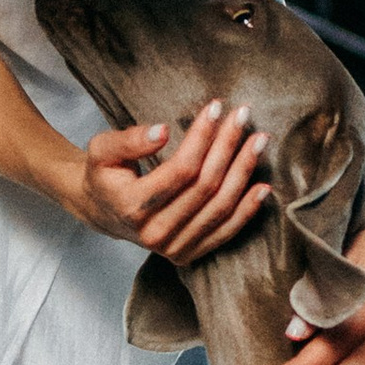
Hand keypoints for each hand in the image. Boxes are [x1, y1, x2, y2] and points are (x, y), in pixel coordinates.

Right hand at [72, 98, 272, 267]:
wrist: (101, 211)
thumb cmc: (104, 174)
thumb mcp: (102, 150)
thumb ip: (129, 140)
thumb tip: (162, 131)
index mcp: (132, 206)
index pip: (181, 169)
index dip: (202, 137)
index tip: (217, 108)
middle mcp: (154, 233)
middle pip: (205, 186)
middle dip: (228, 147)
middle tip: (244, 116)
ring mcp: (172, 249)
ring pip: (219, 208)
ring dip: (244, 172)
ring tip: (259, 141)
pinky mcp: (187, 255)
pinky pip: (224, 233)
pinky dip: (247, 211)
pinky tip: (263, 188)